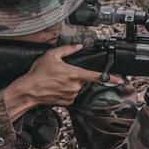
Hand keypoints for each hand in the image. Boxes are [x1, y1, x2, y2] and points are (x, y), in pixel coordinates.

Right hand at [9, 44, 124, 112]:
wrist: (29, 90)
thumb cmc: (38, 73)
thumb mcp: (51, 56)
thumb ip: (68, 50)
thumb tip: (78, 46)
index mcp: (74, 74)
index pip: (96, 76)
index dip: (110, 78)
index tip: (119, 80)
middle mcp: (75, 86)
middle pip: (83, 79)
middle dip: (75, 75)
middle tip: (61, 73)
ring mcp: (71, 95)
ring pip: (77, 87)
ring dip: (70, 83)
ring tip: (56, 80)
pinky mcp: (67, 102)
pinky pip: (71, 95)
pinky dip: (65, 90)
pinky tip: (55, 87)